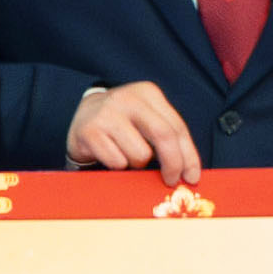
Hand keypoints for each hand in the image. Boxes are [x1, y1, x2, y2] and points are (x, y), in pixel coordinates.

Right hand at [66, 82, 204, 182]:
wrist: (80, 115)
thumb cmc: (122, 124)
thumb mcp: (146, 119)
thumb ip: (167, 137)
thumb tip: (189, 172)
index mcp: (148, 93)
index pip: (177, 127)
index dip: (189, 156)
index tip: (191, 177)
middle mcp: (128, 98)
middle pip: (164, 136)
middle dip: (173, 164)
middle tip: (171, 181)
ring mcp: (106, 114)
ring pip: (140, 155)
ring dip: (137, 164)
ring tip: (125, 155)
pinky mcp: (89, 131)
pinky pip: (117, 162)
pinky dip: (117, 166)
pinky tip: (109, 155)